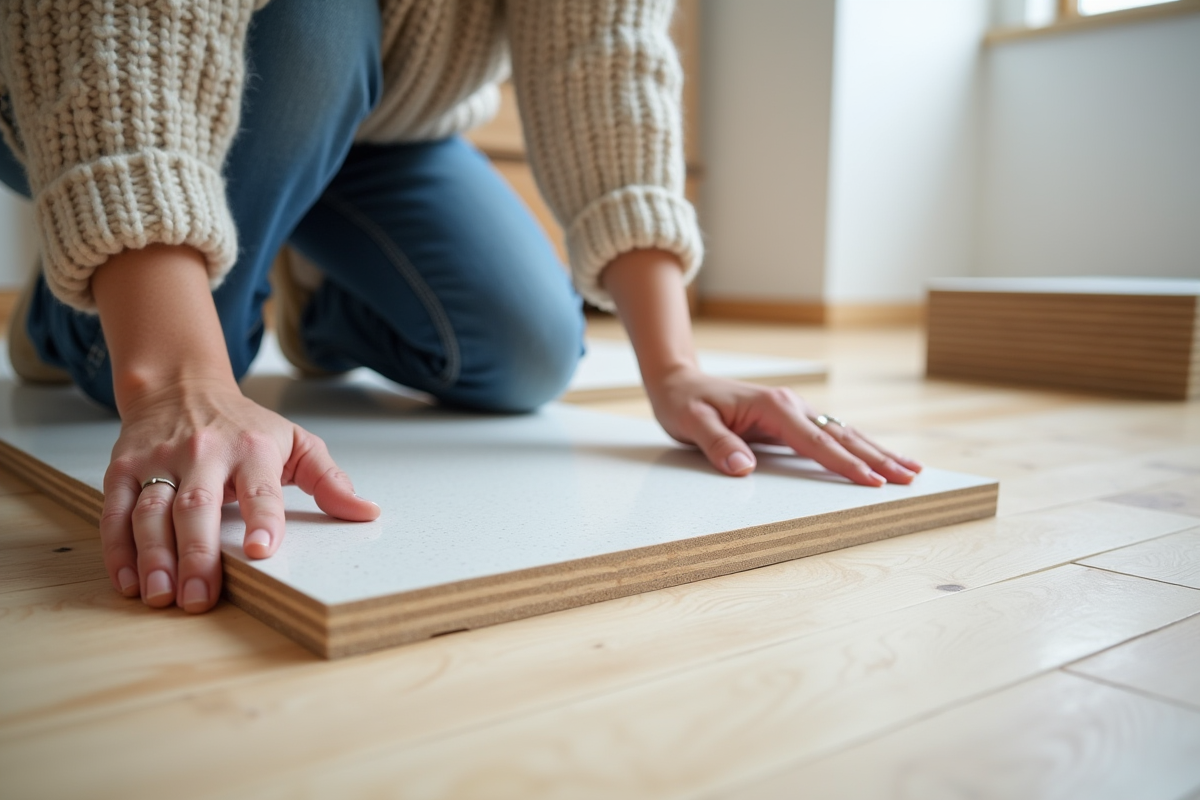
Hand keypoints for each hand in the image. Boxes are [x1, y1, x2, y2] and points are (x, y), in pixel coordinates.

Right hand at [101, 377, 379, 611]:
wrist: (180, 386)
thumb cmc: (244, 426)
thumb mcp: (296, 442)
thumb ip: (330, 480)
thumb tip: (368, 512)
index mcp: (253, 449)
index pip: (260, 487)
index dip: (263, 518)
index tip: (263, 550)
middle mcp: (204, 453)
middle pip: (198, 506)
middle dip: (198, 554)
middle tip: (200, 599)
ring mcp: (160, 460)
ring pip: (152, 511)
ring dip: (154, 557)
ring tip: (162, 596)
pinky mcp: (124, 468)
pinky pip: (115, 511)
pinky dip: (119, 549)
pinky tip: (129, 581)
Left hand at [645, 366, 921, 484]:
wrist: (678, 381)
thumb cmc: (684, 403)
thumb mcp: (691, 424)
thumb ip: (717, 445)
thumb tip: (744, 469)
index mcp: (773, 407)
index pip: (816, 442)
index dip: (845, 464)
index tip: (872, 481)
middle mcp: (791, 405)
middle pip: (842, 436)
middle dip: (878, 458)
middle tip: (911, 478)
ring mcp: (794, 410)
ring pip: (844, 433)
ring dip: (877, 451)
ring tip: (911, 469)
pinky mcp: (791, 418)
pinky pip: (831, 435)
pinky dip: (858, 447)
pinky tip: (877, 458)